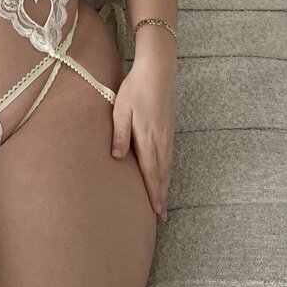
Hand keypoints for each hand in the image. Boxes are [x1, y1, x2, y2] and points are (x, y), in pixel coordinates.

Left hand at [110, 56, 175, 221]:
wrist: (158, 70)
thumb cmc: (135, 88)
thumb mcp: (121, 109)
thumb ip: (119, 134)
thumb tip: (118, 158)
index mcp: (149, 138)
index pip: (151, 173)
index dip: (153, 194)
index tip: (157, 212)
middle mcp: (161, 140)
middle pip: (162, 174)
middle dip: (161, 196)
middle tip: (162, 216)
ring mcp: (167, 135)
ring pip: (167, 167)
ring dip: (165, 185)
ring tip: (163, 201)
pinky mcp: (168, 128)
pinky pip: (169, 157)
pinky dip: (167, 171)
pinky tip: (164, 175)